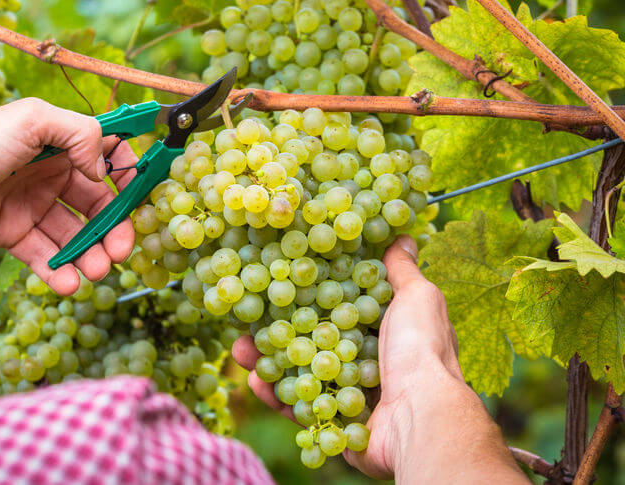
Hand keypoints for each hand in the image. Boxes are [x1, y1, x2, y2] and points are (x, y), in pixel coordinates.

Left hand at [0, 98, 136, 294]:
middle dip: (113, 228)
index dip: (126, 177)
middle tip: (121, 252)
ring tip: (96, 272)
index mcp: (59, 142)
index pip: (107, 157)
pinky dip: (59, 270)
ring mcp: (33, 205)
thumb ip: (81, 135)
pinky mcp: (14, 233)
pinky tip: (67, 283)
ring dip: (90, 254)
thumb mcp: (32, 121)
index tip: (138, 199)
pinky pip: (45, 254)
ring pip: (74, 234)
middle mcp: (50, 173)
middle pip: (97, 204)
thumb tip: (105, 171)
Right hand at [233, 236, 470, 478]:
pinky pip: (301, 408)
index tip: (281, 281)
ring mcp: (351, 395)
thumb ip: (403, 271)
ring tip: (239, 349)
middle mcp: (368, 361)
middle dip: (280, 329)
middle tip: (250, 317)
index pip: (340, 308)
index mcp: (386, 330)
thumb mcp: (418, 298)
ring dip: (269, 362)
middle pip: (314, 340)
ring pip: (301, 373)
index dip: (310, 295)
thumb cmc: (422, 350)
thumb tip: (403, 237)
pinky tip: (253, 380)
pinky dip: (275, 396)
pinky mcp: (337, 423)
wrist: (420, 413)